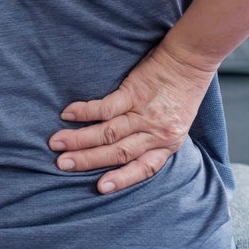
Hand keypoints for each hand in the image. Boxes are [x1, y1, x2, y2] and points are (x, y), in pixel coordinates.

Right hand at [49, 38, 218, 193]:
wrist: (191, 60)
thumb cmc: (183, 93)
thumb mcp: (177, 124)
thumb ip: (155, 139)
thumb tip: (126, 152)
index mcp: (168, 144)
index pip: (144, 168)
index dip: (122, 179)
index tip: (100, 188)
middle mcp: (156, 132)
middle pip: (118, 152)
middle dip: (87, 160)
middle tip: (62, 164)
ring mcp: (144, 113)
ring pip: (108, 132)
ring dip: (79, 139)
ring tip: (57, 142)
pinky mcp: (135, 92)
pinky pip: (106, 107)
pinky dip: (85, 111)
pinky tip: (68, 114)